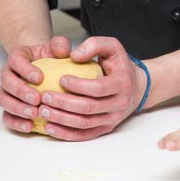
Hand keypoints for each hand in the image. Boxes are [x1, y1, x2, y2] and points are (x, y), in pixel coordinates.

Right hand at [0, 35, 71, 133]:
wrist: (43, 68)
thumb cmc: (51, 57)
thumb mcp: (57, 47)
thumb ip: (60, 45)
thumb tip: (63, 51)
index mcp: (17, 56)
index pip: (15, 60)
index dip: (24, 69)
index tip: (39, 78)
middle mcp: (7, 74)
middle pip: (6, 83)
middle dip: (20, 92)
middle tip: (37, 99)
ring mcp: (6, 91)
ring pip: (4, 101)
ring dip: (17, 109)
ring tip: (34, 114)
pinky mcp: (9, 106)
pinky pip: (7, 116)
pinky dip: (16, 122)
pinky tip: (30, 126)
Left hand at [31, 36, 147, 140]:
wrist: (137, 87)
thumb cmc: (120, 65)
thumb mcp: (113, 47)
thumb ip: (94, 45)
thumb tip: (73, 55)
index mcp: (121, 83)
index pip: (97, 88)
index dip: (77, 86)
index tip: (60, 79)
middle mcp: (119, 104)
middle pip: (88, 108)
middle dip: (63, 104)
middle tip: (44, 97)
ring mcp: (112, 119)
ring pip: (84, 124)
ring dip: (61, 119)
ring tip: (43, 111)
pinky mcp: (105, 129)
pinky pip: (84, 135)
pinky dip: (66, 134)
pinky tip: (49, 127)